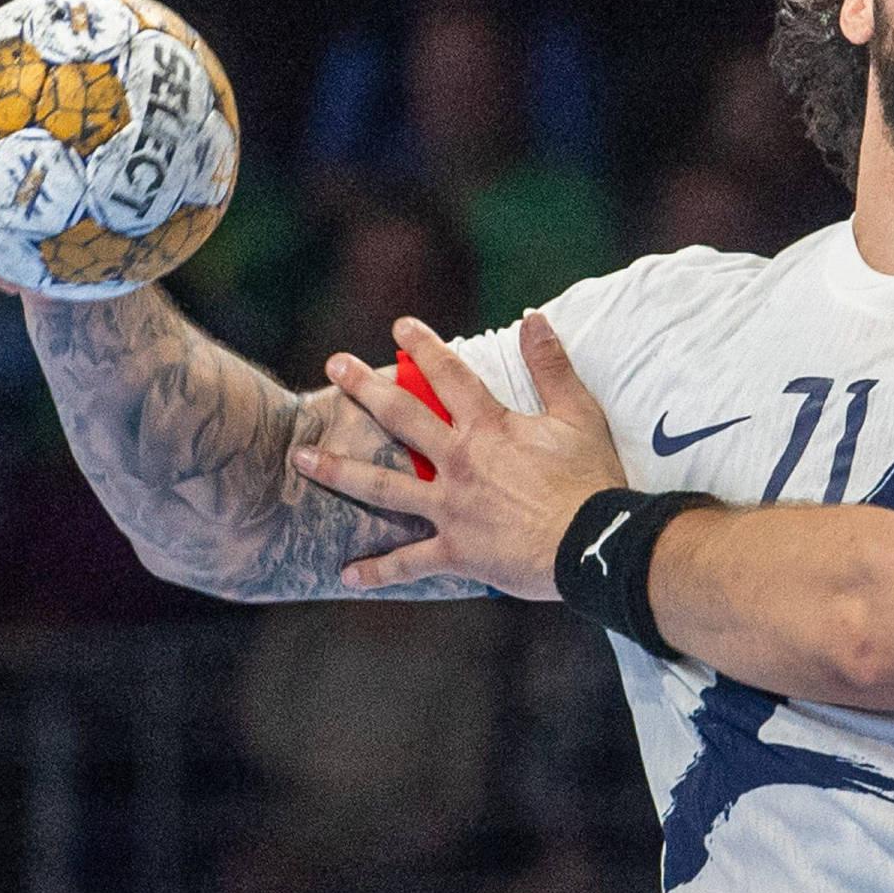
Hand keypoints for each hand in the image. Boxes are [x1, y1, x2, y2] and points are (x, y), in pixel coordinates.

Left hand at [290, 313, 627, 598]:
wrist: (593, 544)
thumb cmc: (590, 481)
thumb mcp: (579, 416)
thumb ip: (552, 366)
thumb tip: (533, 318)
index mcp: (488, 428)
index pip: (450, 376)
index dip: (424, 347)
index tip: (400, 326)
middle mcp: (459, 463)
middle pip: (402, 418)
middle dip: (364, 389)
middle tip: (333, 367)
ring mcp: (451, 509)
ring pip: (382, 488)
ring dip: (338, 470)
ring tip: (301, 457)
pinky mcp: (456, 552)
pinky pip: (409, 564)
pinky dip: (378, 571)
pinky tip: (346, 574)